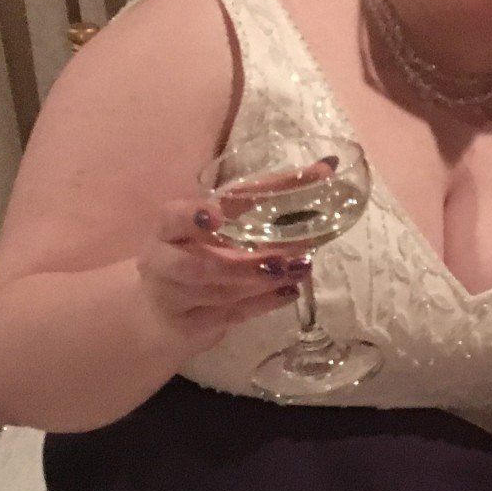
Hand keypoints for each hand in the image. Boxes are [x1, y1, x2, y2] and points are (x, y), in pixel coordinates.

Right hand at [133, 197, 310, 348]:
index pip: (177, 216)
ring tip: (299, 270)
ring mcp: (175, 298)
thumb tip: (328, 165)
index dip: (192, 215)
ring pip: (218, 294)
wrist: (164, 309)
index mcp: (169, 228)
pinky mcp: (191, 325)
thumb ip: (265, 196)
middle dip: (241, 265)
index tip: (217, 215)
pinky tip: (290, 292)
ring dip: (263, 283)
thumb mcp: (222, 222)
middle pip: (195, 267)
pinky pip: (230, 315)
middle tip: (283, 259)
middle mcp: (163, 262)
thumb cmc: (202, 249)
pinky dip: (263, 303)